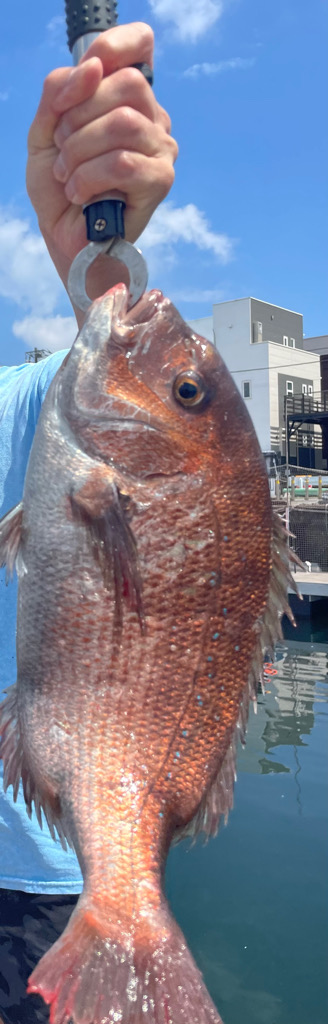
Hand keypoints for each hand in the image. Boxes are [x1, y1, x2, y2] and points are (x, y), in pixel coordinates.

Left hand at [26, 23, 176, 311]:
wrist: (65, 236)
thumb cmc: (60, 185)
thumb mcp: (45, 130)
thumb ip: (59, 92)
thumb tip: (92, 69)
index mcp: (127, 98)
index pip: (140, 45)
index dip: (113, 46)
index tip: (86, 71)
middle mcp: (152, 119)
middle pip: (127, 84)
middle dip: (80, 113)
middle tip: (62, 146)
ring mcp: (161, 149)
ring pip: (123, 124)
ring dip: (80, 150)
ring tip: (67, 175)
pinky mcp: (160, 180)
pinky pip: (124, 162)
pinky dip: (90, 176)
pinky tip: (79, 193)